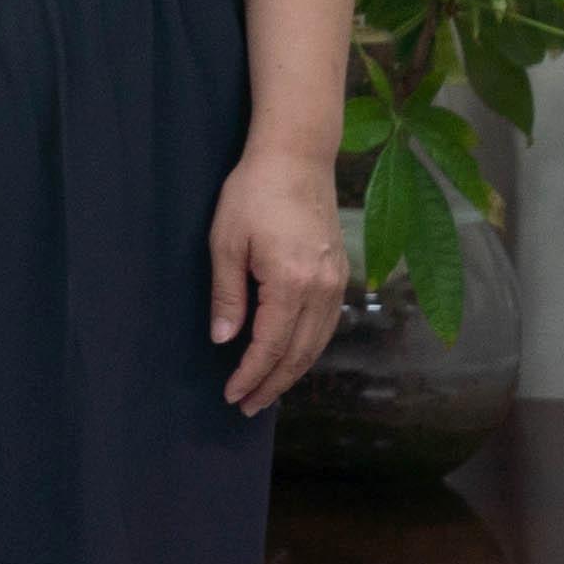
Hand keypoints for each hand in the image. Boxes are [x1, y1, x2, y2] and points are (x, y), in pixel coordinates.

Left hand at [210, 148, 350, 414]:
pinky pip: (326, 325)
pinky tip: (290, 355)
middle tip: (248, 406)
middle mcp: (321, 289)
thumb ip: (227, 294)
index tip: (232, 395)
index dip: (251, 375)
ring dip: (292, 371)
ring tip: (267, 390)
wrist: (296, 158)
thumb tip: (223, 339)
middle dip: (272, 384)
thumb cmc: (252, 194)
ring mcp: (336, 282)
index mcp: (291, 283)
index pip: (270, 346)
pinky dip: (308, 348)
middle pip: (298, 354)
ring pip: (317, 343)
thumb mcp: (225, 242)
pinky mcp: (340, 273)